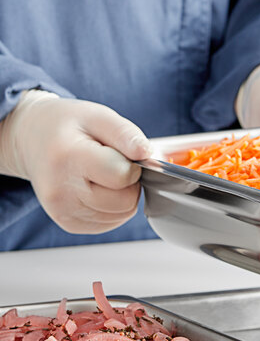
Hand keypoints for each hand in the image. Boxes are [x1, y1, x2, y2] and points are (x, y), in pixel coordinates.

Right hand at [0, 91, 151, 233]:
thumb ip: (126, 134)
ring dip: (123, 196)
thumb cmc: (67, 126)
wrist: (31, 139)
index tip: (120, 153)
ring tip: (103, 175)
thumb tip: (147, 154)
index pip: (122, 176)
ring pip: (122, 214)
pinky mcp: (69, 224)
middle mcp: (61, 191)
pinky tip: (98, 188)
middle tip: (112, 164)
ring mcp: (63, 211)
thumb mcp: (98, 116)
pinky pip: (112, 223)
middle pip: (125, 201)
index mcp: (68, 158)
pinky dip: (114, 208)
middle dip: (130, 183)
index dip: (132, 165)